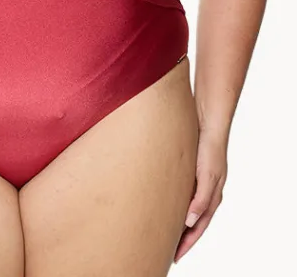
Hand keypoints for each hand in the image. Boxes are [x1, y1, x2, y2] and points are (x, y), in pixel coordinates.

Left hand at [174, 127, 227, 262]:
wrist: (207, 120)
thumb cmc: (209, 147)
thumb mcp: (207, 174)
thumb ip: (200, 198)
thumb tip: (189, 222)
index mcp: (213, 196)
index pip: (200, 226)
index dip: (188, 242)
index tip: (176, 256)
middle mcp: (207, 191)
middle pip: (194, 222)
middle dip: (183, 238)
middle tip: (168, 251)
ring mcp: (199, 181)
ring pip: (187, 209)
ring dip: (178, 223)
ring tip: (163, 233)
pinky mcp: (189, 170)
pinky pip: (182, 194)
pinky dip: (175, 205)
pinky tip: (163, 206)